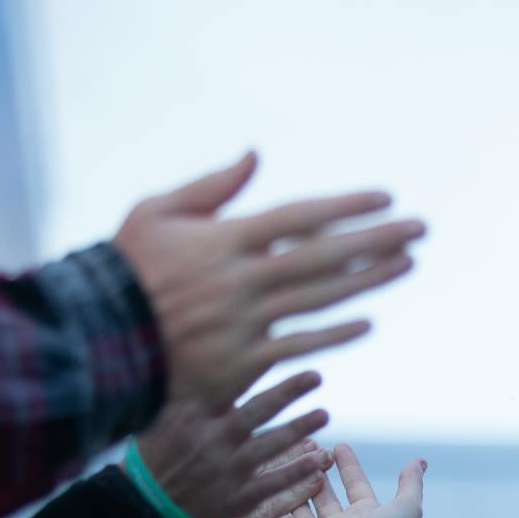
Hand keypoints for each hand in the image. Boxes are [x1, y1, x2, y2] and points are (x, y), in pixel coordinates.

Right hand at [112, 151, 424, 408]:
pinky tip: (367, 321)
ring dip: (368, 281)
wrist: (99, 342)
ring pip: (321, 298)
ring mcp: (245, 323)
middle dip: (376, 240)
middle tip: (419, 229)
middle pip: (324, 256)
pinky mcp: (243, 362)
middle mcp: (241, 280)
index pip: (300, 217)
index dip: (346, 206)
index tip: (385, 197)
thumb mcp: (155, 213)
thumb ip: (210, 188)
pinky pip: (300, 344)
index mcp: (222, 239)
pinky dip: (335, 334)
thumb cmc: (126, 271)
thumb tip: (255, 156)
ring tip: (407, 264)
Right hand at [133, 368, 333, 517]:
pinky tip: (317, 460)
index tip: (277, 347)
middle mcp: (211, 441)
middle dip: (288, 392)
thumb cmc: (154, 455)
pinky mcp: (236, 498)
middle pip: (256, 412)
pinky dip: (296, 472)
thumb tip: (217, 359)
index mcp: (192, 417)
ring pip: (270, 445)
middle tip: (315, 376)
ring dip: (300, 428)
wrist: (144, 505)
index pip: (228, 386)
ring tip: (324, 414)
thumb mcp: (162, 418)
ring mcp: (225, 470)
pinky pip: (272, 483)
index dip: (254, 367)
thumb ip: (193, 394)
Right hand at [269, 444, 424, 517]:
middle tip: (307, 452)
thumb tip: (421, 462)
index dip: (348, 465)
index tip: (339, 445)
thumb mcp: (406, 507)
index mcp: (365, 516)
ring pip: (301, 513)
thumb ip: (411, 484)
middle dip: (316, 475)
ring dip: (294, 494)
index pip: (355, 485)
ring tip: (283, 470)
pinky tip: (263, 517)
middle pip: (326, 497)